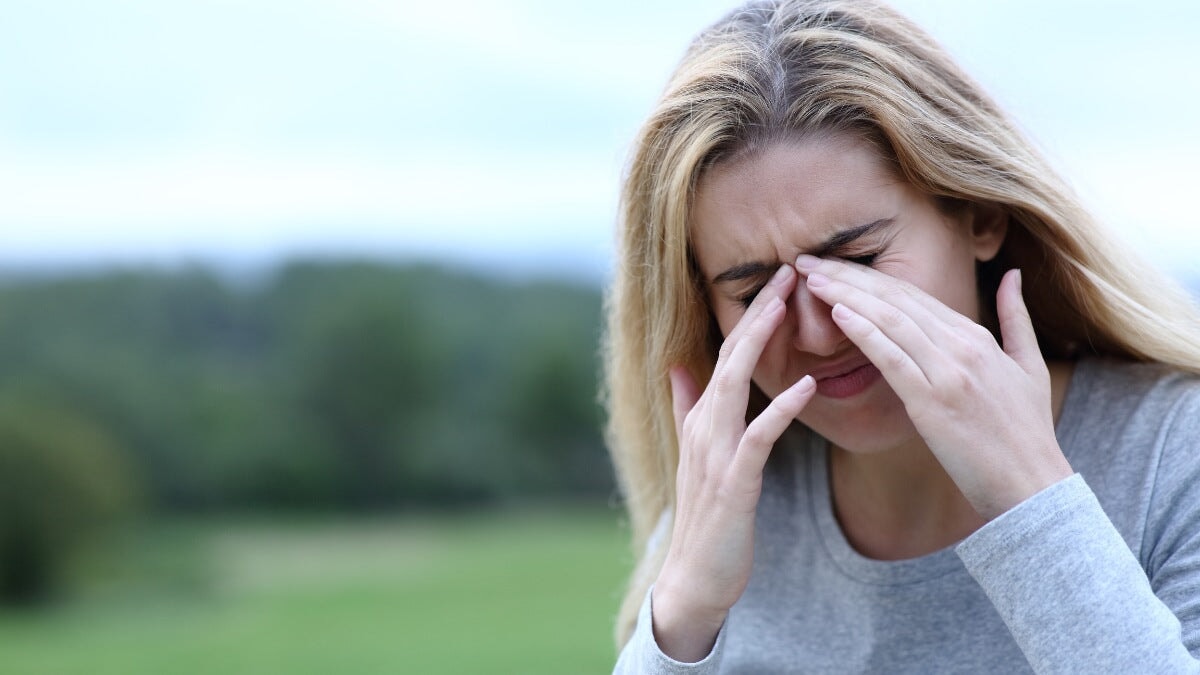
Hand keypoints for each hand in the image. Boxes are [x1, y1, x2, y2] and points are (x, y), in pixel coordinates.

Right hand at [653, 263, 816, 661]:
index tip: (781, 280)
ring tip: (788, 305)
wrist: (696, 579)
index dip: (752, 315)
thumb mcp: (696, 456)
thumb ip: (687, 409)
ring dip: (761, 343)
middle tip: (789, 270)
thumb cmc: (707, 519)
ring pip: (735, 385)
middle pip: (730, 357)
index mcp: (702, 420)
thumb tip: (679, 367)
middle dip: (758, 312)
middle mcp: (704, 429)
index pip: (727, 354)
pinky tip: (806, 385)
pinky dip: (780, 409)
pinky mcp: (733, 484)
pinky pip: (757, 438)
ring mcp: (715, 455)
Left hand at [795, 254, 1072, 519]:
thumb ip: (1017, 318)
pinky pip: (892, 357)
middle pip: (895, 298)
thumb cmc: (1028, 434)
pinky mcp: (932, 402)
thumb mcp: (1030, 366)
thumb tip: (1013, 274)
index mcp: (976, 337)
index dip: (870, 276)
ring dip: (844, 294)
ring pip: (889, 320)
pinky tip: (836, 312)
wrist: (1034, 485)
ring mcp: (948, 372)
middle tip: (807, 260)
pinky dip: (863, 331)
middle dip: (847, 275)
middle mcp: (962, 346)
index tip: (835, 264)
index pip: (912, 295)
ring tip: (808, 277)